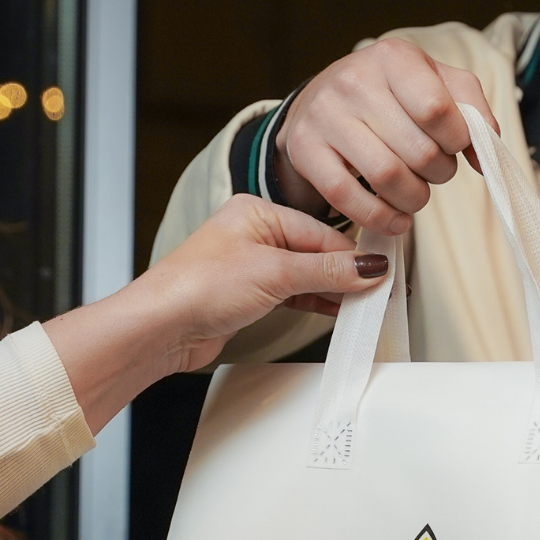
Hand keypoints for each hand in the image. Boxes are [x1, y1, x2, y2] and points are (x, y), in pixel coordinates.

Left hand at [43, 196, 385, 433]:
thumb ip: (327, 270)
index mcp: (257, 211)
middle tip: (378, 292)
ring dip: (333, 290)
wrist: (158, 328)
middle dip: (346, 273)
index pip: (321, 231)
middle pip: (316, 251)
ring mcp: (251, 265)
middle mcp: (254, 233)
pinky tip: (336, 311)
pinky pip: (294, 293)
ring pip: (306, 274)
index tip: (381, 274)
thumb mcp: (274, 273)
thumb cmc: (196, 287)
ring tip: (362, 305)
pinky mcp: (248, 294)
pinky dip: (316, 302)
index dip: (352, 255)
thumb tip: (367, 267)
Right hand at [275, 37, 499, 234]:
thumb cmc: (391, 94)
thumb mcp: (436, 83)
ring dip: (415, 198)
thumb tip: (484, 157)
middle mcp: (354, 80)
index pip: (438, 110)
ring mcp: (325, 115)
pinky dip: (381, 218)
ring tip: (417, 193)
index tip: (455, 145)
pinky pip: (348, 197)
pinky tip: (397, 218)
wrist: (322, 100)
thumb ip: (473, 111)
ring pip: (387, 177)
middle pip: (418, 151)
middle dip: (439, 172)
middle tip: (435, 170)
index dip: (457, 140)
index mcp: (394, 57)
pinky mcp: (305, 149)